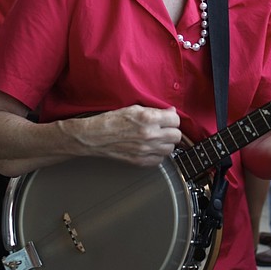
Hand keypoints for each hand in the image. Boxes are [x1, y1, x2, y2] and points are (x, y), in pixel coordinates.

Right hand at [62, 105, 182, 166]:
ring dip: (166, 143)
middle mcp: (149, 135)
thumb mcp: (134, 109)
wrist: (94, 137)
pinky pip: (159, 160)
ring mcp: (145, 150)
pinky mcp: (140, 161)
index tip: (168, 119)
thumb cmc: (111, 121)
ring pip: (170, 149)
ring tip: (157, 139)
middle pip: (176, 136)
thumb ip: (155, 111)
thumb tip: (171, 112)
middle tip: (165, 129)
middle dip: (172, 131)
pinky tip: (150, 148)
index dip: (172, 118)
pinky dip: (158, 155)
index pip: (175, 120)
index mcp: (148, 119)